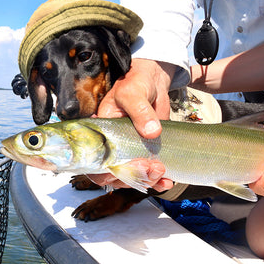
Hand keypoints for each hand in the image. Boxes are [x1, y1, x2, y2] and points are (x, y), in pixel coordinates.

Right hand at [92, 58, 175, 189]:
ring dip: (147, 180)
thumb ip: (140, 111)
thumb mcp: (132, 93)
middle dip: (134, 177)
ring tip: (162, 172)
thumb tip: (152, 131)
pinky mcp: (146, 153)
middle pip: (115, 175)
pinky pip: (147, 173)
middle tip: (152, 168)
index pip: (96, 163)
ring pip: (132, 177)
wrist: (152, 82)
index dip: (110, 172)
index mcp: (100, 134)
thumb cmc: (135, 83)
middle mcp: (111, 147)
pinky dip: (157, 181)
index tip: (132, 167)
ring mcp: (130, 152)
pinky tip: (167, 182)